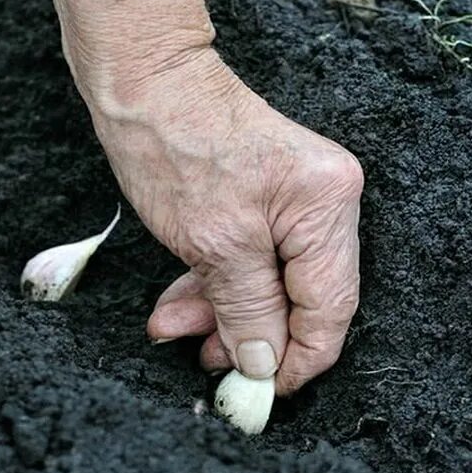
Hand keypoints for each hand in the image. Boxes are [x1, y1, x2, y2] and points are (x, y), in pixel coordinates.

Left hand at [87, 49, 362, 394]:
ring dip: (221, 313)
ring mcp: (294, 199)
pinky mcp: (263, 199)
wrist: (141, 79)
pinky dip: (214, 285)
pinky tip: (178, 305)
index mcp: (327, 206)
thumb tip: (265, 364)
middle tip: (208, 364)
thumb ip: (248, 308)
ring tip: (174, 330)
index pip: (330, 308)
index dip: (298, 360)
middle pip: (300, 298)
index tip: (261, 392)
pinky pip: (248, 259)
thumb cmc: (174, 145)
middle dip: (249, 335)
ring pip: (268, 283)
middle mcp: (324, 202)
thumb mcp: (213, 243)